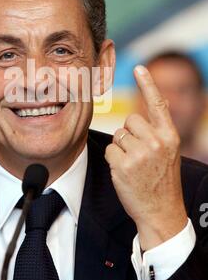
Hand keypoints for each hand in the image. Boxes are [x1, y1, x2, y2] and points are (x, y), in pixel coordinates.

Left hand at [105, 65, 187, 250]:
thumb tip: (153, 105)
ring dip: (121, 147)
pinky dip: (113, 160)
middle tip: (139, 153)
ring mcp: (140, 154)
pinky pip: (109, 150)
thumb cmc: (162, 180)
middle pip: (130, 120)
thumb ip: (159, 130)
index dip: (148, 84)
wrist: (161, 211)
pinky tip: (125, 172)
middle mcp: (156, 142)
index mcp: (169, 136)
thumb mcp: (168, 151)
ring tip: (133, 164)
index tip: (139, 68)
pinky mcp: (123, 165)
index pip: (158, 104)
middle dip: (130, 133)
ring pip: (118, 135)